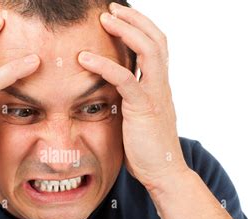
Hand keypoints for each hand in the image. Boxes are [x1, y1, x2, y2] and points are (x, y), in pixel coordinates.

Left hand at [78, 3, 188, 189]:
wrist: (163, 172)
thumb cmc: (146, 149)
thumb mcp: (138, 118)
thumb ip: (129, 101)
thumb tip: (111, 94)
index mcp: (159, 86)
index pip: (156, 47)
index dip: (140, 28)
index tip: (121, 18)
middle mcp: (160, 85)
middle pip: (156, 39)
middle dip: (134, 20)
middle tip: (112, 8)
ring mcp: (155, 95)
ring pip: (148, 50)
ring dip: (126, 30)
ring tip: (105, 18)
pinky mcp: (143, 108)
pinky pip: (125, 79)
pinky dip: (104, 66)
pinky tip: (84, 58)